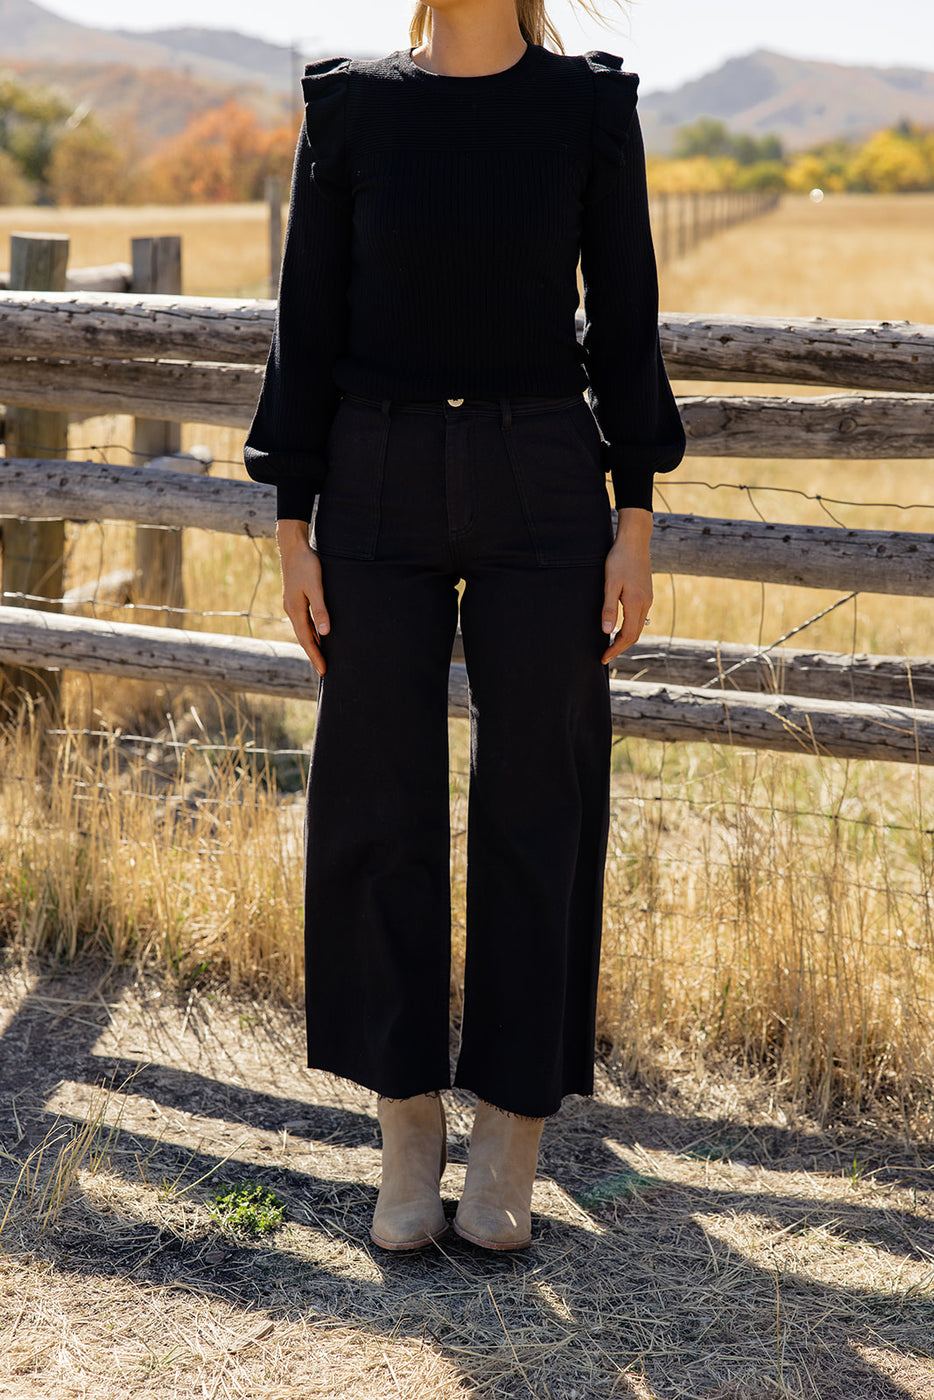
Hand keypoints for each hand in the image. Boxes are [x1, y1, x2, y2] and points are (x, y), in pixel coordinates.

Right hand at [276, 519, 329, 676]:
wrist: (293, 547)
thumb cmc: (306, 564)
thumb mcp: (316, 587)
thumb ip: (321, 609)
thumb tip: (325, 633)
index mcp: (295, 610)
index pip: (307, 640)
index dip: (315, 656)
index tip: (324, 670)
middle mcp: (291, 610)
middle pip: (303, 638)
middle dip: (313, 654)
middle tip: (324, 669)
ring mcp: (292, 604)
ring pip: (303, 630)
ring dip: (312, 644)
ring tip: (321, 657)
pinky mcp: (295, 598)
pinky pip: (303, 621)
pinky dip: (310, 631)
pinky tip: (317, 634)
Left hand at [601, 507, 652, 664]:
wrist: (635, 541)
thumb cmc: (619, 560)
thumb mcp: (610, 584)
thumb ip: (609, 608)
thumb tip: (606, 631)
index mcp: (636, 604)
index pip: (628, 636)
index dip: (616, 649)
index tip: (604, 658)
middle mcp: (645, 604)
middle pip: (635, 634)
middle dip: (620, 647)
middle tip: (605, 654)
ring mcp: (648, 599)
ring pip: (639, 626)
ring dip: (626, 638)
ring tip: (611, 644)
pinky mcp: (646, 593)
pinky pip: (640, 617)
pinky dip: (630, 626)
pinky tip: (620, 626)